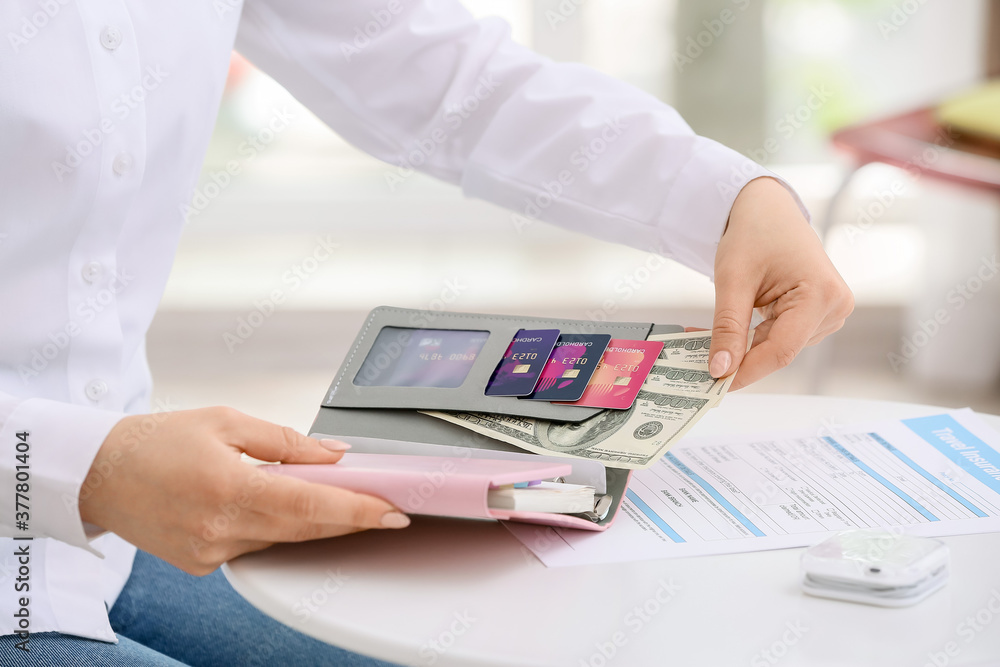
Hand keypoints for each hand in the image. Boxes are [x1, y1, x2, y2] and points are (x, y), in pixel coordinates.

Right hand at [79, 407, 409, 574]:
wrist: (98, 473)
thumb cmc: (156, 441)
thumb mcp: (226, 421)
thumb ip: (287, 442)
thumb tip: (334, 455)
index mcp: (227, 488)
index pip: (311, 506)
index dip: (358, 510)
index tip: (393, 511)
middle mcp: (219, 529)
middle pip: (306, 528)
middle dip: (349, 517)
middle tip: (384, 505)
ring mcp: (209, 553)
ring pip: (284, 540)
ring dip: (316, 522)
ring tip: (343, 500)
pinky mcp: (202, 564)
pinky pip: (257, 547)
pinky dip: (279, 528)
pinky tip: (288, 509)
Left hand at [709, 177, 853, 389]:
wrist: (768, 209)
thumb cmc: (754, 233)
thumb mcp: (732, 280)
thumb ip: (727, 327)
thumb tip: (720, 370)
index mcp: (821, 294)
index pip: (781, 350)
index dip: (746, 371)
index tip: (714, 385)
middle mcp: (835, 307)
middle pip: (780, 351)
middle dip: (739, 357)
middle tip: (697, 361)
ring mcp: (831, 312)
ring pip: (779, 347)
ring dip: (744, 347)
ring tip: (707, 335)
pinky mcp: (819, 314)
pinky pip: (783, 337)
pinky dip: (754, 338)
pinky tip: (733, 332)